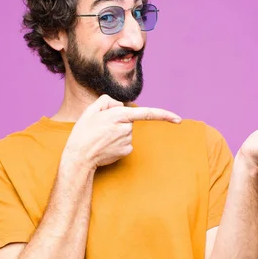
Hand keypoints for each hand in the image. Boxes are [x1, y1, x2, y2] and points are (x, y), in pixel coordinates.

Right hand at [63, 95, 181, 168]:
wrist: (79, 157)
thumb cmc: (83, 133)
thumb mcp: (90, 110)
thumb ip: (107, 101)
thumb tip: (120, 106)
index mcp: (119, 116)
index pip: (147, 113)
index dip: (164, 115)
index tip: (178, 119)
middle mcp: (126, 128)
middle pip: (129, 120)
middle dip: (118, 121)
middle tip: (100, 127)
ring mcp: (127, 141)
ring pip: (126, 131)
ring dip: (116, 132)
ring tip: (101, 137)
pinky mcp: (126, 151)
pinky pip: (125, 142)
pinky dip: (117, 143)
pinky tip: (106, 146)